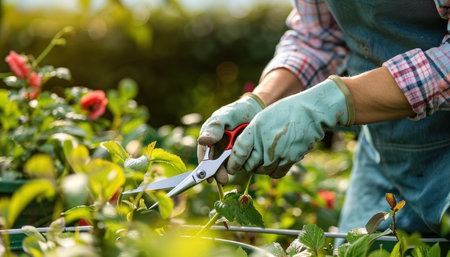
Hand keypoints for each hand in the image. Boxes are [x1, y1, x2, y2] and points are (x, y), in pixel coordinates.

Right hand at [197, 93, 264, 184]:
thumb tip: (202, 141)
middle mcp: (218, 147)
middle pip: (214, 164)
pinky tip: (246, 165)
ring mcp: (229, 153)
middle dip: (217, 172)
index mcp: (209, 137)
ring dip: (228, 171)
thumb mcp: (226, 115)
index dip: (204, 166)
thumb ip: (215, 126)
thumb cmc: (238, 110)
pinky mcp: (241, 156)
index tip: (209, 176)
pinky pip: (240, 163)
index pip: (204, 154)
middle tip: (222, 180)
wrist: (257, 110)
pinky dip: (242, 165)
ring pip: (227, 165)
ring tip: (228, 178)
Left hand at [227, 76, 354, 177]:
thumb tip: (242, 151)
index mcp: (255, 129)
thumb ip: (251, 134)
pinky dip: (274, 171)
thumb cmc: (285, 113)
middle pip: (249, 165)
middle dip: (247, 166)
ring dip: (261, 168)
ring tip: (265, 159)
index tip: (230, 168)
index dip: (232, 163)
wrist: (310, 112)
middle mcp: (265, 142)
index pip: (238, 152)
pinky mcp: (290, 159)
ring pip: (263, 171)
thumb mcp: (263, 118)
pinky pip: (276, 173)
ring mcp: (278, 153)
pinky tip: (276, 162)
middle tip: (250, 162)